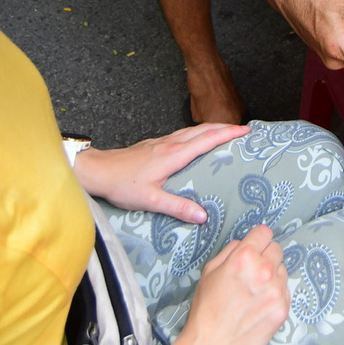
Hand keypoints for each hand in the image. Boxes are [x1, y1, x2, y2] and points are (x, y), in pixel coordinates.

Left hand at [73, 124, 249, 220]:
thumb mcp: (150, 200)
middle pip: (203, 130)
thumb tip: (203, 216)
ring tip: (226, 132)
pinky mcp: (154, 144)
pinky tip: (196, 141)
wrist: (97, 171)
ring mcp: (162, 142)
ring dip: (211, 129)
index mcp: (173, 154)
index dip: (228, 134)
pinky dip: (197, 134)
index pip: (207, 139)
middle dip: (224, 127)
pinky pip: (183, 134)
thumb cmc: (121, 184)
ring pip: (192, 130)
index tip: (246, 131)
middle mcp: (170, 144)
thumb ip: (177, 207)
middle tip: (243, 130)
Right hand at [183, 225, 288, 344]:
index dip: (258, 239)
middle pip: (277, 250)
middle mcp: (264, 271)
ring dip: (272, 276)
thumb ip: (230, 251)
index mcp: (244, 257)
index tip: (256, 246)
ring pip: (283, 271)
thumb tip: (244, 243)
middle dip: (266, 257)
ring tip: (255, 292)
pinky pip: (285, 291)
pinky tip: (260, 305)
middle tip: (254, 272)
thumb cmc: (206, 310)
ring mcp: (276, 291)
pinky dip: (276, 295)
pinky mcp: (283, 309)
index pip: (264, 233)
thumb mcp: (209, 271)